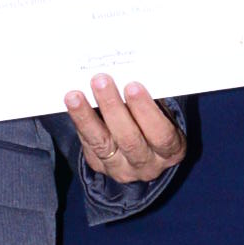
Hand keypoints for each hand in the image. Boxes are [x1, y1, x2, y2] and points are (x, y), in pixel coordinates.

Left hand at [63, 75, 185, 182]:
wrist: (141, 152)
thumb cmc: (154, 123)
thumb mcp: (163, 115)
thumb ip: (151, 101)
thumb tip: (127, 74)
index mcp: (171, 151)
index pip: (161, 134)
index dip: (146, 111)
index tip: (133, 86)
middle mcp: (147, 165)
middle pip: (129, 139)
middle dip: (113, 108)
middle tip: (100, 81)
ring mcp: (121, 169)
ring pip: (102, 144)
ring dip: (87, 117)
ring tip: (75, 95)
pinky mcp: (99, 166)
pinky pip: (88, 144)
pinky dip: (79, 122)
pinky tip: (72, 104)